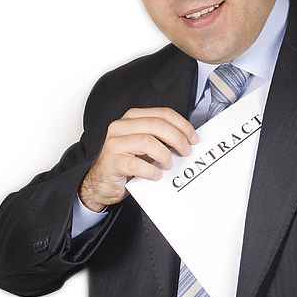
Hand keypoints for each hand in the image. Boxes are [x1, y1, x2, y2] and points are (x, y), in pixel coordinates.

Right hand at [79, 107, 199, 211]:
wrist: (102, 183)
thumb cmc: (126, 163)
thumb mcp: (144, 146)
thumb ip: (161, 139)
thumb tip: (187, 140)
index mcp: (132, 118)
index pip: (162, 113)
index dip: (182, 125)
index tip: (193, 138)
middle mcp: (121, 127)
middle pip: (156, 124)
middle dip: (177, 138)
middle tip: (186, 151)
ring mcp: (114, 144)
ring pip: (147, 141)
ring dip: (164, 154)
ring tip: (169, 164)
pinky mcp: (111, 162)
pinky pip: (136, 164)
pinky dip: (151, 170)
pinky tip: (156, 175)